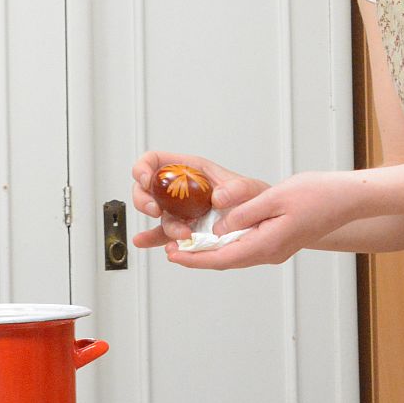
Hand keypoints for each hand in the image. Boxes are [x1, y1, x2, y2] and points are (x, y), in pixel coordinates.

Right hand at [129, 151, 269, 248]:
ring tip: (182, 235)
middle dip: (143, 199)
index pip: (155, 161)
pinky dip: (152, 238)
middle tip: (156, 210)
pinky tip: (143, 242)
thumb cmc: (252, 201)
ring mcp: (179, 209)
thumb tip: (218, 198)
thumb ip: (238, 189)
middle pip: (146, 188)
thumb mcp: (250, 189)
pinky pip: (162, 234)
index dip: (143, 167)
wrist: (259, 226)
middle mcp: (180, 188)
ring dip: (163, 226)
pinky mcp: (183, 229)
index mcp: (191, 169)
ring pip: (156, 214)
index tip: (146, 180)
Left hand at [163, 170, 359, 269]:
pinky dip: (227, 244)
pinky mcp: (279, 243)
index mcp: (267, 244)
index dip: (194, 258)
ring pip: (236, 255)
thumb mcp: (274, 198)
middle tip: (171, 249)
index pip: (221, 258)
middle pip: (225, 261)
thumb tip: (216, 227)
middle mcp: (270, 253)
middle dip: (197, 257)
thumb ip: (243, 213)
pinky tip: (216, 235)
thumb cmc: (317, 195)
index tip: (172, 254)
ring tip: (187, 243)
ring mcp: (276, 250)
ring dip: (211, 252)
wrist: (347, 199)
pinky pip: (247, 248)